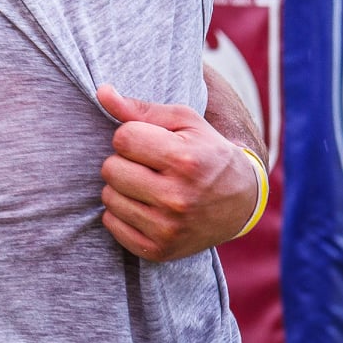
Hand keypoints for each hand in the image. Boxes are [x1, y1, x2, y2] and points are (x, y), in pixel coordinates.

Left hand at [95, 84, 260, 262]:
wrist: (241, 202)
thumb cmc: (207, 152)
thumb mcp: (184, 122)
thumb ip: (139, 108)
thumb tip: (101, 91)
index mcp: (185, 160)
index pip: (122, 138)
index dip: (131, 136)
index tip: (151, 143)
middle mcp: (177, 198)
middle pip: (110, 168)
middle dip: (124, 161)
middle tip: (149, 166)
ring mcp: (168, 228)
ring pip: (108, 196)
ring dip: (122, 187)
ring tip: (149, 185)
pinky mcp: (159, 250)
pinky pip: (111, 224)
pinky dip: (122, 213)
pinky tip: (146, 207)